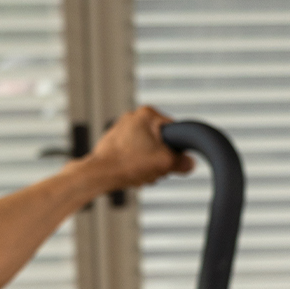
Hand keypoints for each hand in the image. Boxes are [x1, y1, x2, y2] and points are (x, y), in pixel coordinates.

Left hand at [80, 105, 194, 192]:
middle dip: (160, 160)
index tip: (170, 160)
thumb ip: (182, 163)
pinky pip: (134, 154)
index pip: (175, 131)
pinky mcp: (114, 142)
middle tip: (153, 169)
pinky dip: (136, 165)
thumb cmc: (127, 163)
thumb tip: (189, 163)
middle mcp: (133, 117)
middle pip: (161, 142)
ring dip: (149, 165)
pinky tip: (131, 174)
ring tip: (140, 172)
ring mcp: (122, 129)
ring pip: (148, 151)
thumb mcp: (164, 163)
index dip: (177, 149)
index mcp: (147, 114)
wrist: (99, 174)